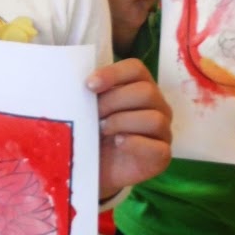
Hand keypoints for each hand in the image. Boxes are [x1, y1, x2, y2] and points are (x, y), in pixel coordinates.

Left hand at [86, 58, 171, 198]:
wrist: (93, 166)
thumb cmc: (92, 132)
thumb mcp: (87, 109)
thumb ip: (87, 93)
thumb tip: (71, 80)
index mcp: (140, 87)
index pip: (136, 69)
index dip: (113, 74)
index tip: (89, 85)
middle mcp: (157, 106)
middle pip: (146, 92)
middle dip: (113, 101)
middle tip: (93, 114)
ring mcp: (163, 131)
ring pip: (153, 119)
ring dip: (121, 122)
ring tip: (101, 130)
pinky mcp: (162, 156)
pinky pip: (156, 147)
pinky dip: (134, 143)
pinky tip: (117, 142)